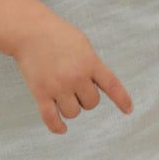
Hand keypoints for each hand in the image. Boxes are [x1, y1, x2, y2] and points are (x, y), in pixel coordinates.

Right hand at [14, 10, 133, 132]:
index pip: (112, 85)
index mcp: (90, 63)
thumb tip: (96, 82)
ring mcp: (58, 86)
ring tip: (64, 95)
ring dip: (71, 107)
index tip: (128, 110)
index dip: (122, 99)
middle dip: (86, 98)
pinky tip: (62, 128)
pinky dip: (57, 126)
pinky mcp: (41, 93)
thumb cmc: (57, 34)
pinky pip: (51, 118)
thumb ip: (91, 63)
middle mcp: (76, 77)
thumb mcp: (83, 44)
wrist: (30, 31)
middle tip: (76, 86)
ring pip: (73, 112)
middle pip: (91, 103)